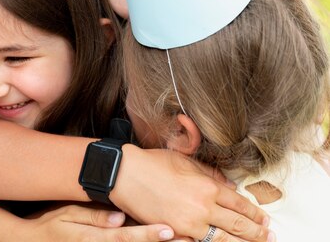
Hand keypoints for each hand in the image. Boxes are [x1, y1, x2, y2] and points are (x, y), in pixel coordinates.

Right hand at [18, 204, 174, 241]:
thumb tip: (119, 217)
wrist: (30, 241)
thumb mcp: (66, 215)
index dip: (149, 234)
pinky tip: (158, 241)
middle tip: (188, 240)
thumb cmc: (48, 225)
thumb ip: (93, 216)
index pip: (127, 237)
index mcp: (95, 238)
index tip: (169, 230)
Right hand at [112, 146, 272, 241]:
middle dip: (257, 233)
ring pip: (224, 240)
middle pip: (239, 225)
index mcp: (207, 187)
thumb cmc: (151, 163)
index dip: (255, 213)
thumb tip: (229, 186)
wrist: (124, 174)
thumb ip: (210, 174)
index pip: (240, 203)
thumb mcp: (185, 161)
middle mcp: (203, 207)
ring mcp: (189, 224)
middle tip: (269, 236)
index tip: (264, 219)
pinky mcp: (175, 233)